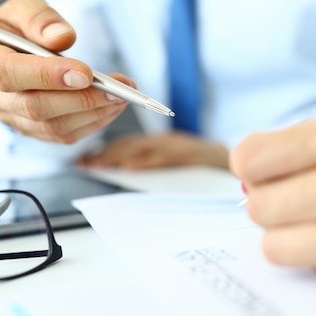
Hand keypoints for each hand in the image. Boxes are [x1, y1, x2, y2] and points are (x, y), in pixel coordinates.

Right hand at [0, 0, 131, 143]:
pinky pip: (62, 135)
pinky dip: (92, 123)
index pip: (7, 73)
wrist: (15, 48)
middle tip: (116, 90)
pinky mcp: (30, 129)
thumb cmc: (18, 26)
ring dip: (92, 113)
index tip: (85, 72)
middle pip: (33, 107)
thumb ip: (39, 17)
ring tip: (122, 96)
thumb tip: (61, 38)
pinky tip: (112, 107)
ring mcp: (9, 116)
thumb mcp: (24, 6)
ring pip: (51, 126)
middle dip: (80, 99)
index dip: (46, 75)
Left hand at [77, 131, 229, 168]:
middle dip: (104, 154)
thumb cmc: (203, 167)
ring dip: (117, 156)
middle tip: (83, 164)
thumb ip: (153, 163)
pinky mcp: (189, 154)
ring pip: (142, 149)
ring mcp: (177, 146)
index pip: (126, 145)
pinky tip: (129, 169)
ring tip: (97, 165)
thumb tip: (122, 173)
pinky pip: (164, 158)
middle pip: (129, 145)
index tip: (82, 161)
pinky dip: (145, 162)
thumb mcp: (175, 162)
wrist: (233, 162)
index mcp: (161, 143)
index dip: (103, 151)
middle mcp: (165, 141)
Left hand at [230, 115, 315, 292]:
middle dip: (269, 203)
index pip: (251, 158)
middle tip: (294, 200)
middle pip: (256, 205)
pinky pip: (315, 269)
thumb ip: (309, 148)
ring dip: (288, 235)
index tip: (262, 173)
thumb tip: (252, 172)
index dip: (252, 167)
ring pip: (274, 245)